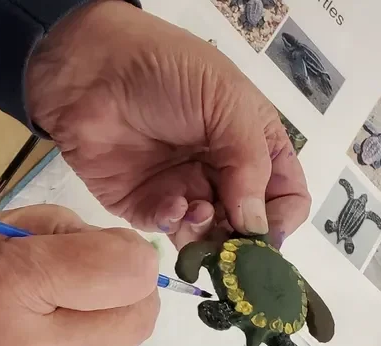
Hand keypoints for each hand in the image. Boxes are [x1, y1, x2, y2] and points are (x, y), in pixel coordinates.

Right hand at [0, 205, 159, 345]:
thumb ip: (46, 232)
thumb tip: (106, 248)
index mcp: (13, 283)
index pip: (126, 270)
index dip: (129, 255)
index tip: (104, 253)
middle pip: (136, 320)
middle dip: (127, 295)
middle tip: (92, 285)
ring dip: (101, 331)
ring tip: (52, 319)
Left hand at [26, 0, 310, 247]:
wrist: (96, 70)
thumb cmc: (169, 72)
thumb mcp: (226, 104)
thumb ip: (250, 163)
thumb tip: (257, 225)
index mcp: (252, 143)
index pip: (284, 194)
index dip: (281, 217)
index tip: (268, 233)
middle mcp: (220, 171)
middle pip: (244, 223)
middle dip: (240, 236)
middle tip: (231, 239)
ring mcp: (180, 189)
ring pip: (206, 233)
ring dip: (207, 233)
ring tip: (199, 212)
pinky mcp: (141, 203)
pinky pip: (165, 228)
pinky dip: (174, 223)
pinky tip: (173, 206)